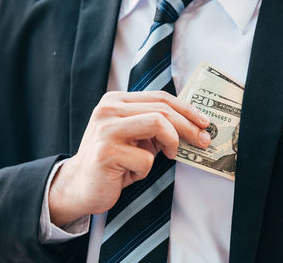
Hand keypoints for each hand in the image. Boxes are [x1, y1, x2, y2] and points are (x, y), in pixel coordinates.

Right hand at [48, 91, 210, 226]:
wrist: (78, 186)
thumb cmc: (112, 162)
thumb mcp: (134, 137)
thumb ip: (155, 126)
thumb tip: (193, 126)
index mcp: (115, 100)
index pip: (160, 97)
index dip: (186, 109)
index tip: (204, 122)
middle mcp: (108, 109)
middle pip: (162, 109)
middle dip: (189, 126)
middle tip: (203, 140)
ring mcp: (106, 129)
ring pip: (158, 124)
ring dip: (172, 143)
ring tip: (168, 155)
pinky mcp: (106, 152)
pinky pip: (146, 159)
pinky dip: (146, 170)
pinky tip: (131, 173)